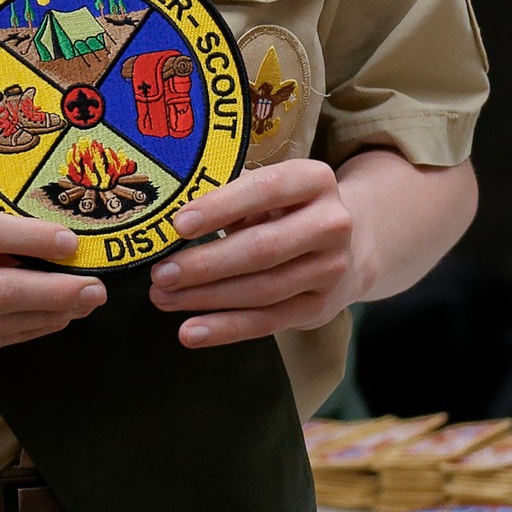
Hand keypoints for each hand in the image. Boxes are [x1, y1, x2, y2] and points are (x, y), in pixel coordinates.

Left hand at [152, 159, 361, 348]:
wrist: (351, 245)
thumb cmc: (287, 209)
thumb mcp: (268, 191)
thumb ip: (231, 198)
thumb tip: (174, 220)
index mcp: (314, 180)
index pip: (265, 190)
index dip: (221, 207)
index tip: (178, 225)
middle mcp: (332, 224)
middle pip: (263, 248)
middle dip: (206, 264)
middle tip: (161, 274)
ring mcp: (331, 269)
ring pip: (262, 289)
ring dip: (207, 297)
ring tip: (163, 298)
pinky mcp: (320, 307)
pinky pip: (268, 321)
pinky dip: (226, 329)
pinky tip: (190, 331)